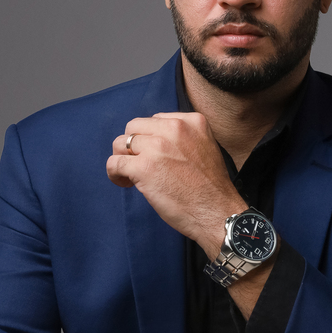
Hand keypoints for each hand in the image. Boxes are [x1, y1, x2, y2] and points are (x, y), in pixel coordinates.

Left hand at [107, 112, 245, 254]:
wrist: (217, 212)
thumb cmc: (211, 188)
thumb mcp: (205, 147)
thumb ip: (183, 138)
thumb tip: (153, 141)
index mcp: (192, 121)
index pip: (155, 120)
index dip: (150, 139)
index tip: (155, 156)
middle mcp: (174, 128)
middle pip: (134, 127)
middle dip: (133, 146)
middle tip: (139, 164)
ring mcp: (158, 146)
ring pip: (120, 142)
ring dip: (122, 158)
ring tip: (130, 176)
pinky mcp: (144, 167)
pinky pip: (115, 162)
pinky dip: (114, 173)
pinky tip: (125, 183)